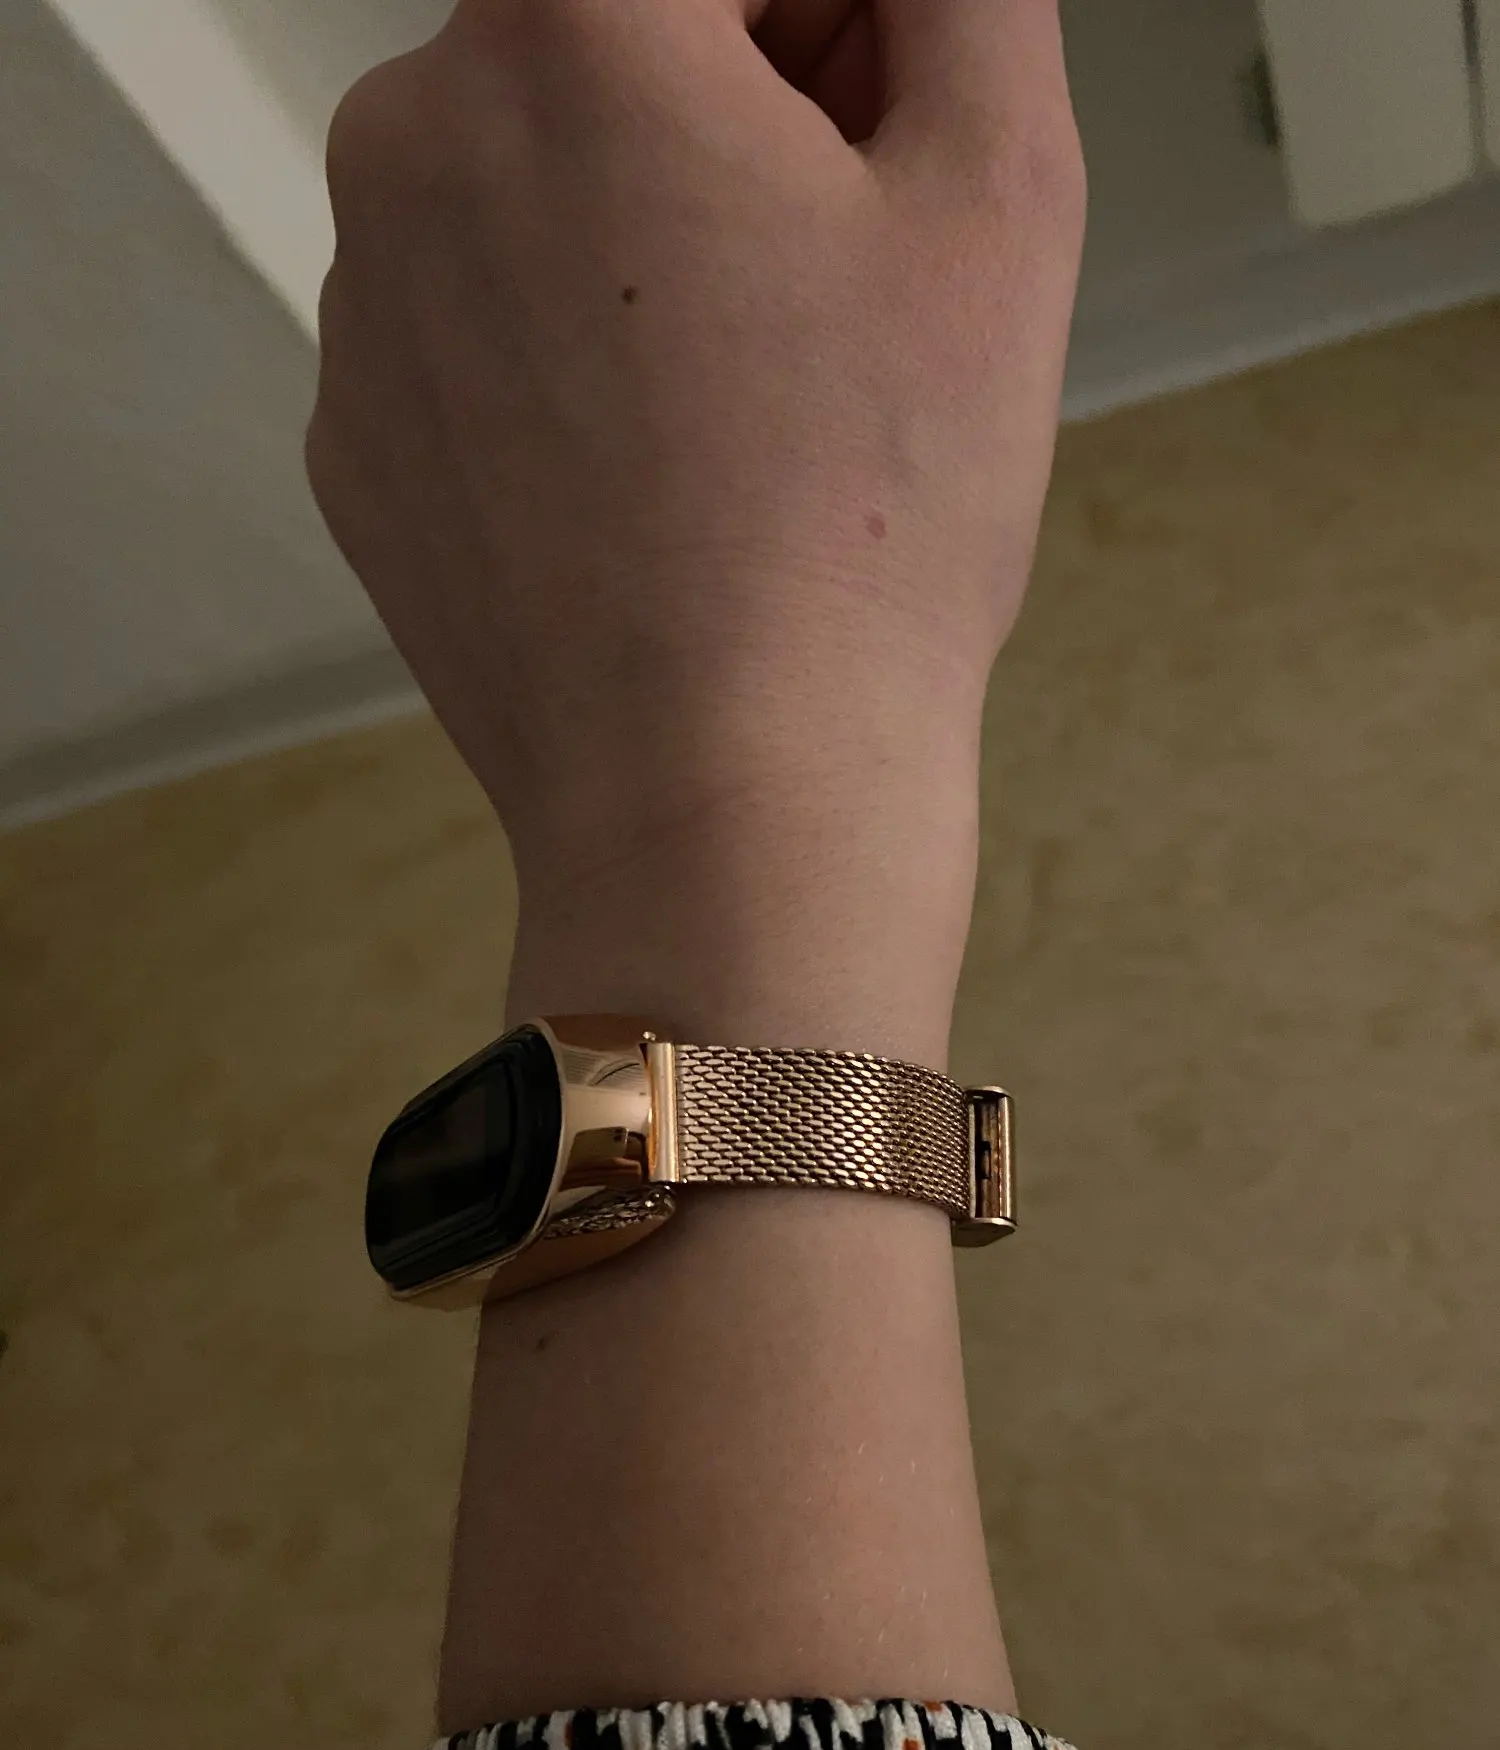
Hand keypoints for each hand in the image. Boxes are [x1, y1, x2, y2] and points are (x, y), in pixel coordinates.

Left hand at [306, 0, 1084, 1057]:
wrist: (723, 801)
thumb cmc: (860, 535)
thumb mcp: (996, 197)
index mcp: (570, 35)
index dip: (823, 14)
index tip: (875, 109)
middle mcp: (413, 140)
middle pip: (606, 36)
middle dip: (741, 102)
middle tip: (845, 262)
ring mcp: (362, 303)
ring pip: (531, 183)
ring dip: (647, 229)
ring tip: (756, 398)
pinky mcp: (359, 438)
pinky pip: (475, 326)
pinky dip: (566, 353)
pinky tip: (665, 470)